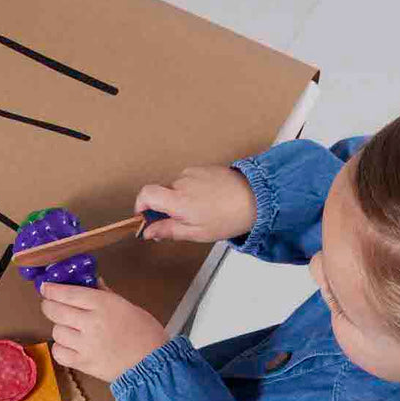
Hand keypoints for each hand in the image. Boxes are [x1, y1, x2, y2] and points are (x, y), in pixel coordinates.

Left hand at [40, 282, 168, 381]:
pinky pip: (59, 353)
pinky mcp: (82, 363)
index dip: (52, 290)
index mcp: (103, 305)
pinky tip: (70, 345)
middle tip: (50, 305)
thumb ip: (105, 294)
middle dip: (49, 306)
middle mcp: (90, 323)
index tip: (46, 288)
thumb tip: (92, 282)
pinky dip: (61, 348)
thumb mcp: (128, 306)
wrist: (152, 364)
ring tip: (70, 329)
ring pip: (56, 331)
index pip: (68, 293)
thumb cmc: (145, 334)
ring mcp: (84, 344)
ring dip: (60, 328)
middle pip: (55, 311)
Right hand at [135, 164, 256, 242]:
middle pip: (161, 193)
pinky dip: (193, 191)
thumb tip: (148, 232)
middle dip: (165, 207)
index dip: (140, 205)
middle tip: (181, 222)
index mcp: (177, 199)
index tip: (145, 216)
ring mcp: (193, 172)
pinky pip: (189, 180)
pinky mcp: (204, 168)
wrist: (258, 197)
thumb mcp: (196, 233)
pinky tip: (209, 201)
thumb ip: (168, 231)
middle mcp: (182, 182)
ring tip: (201, 211)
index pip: (145, 194)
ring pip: (176, 187)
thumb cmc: (229, 217)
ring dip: (181, 199)